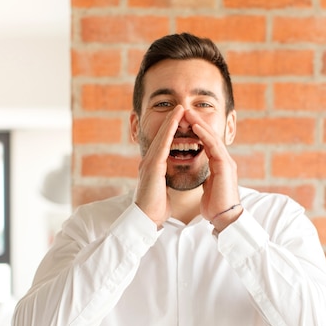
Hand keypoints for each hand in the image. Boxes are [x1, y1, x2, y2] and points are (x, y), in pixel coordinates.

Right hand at [134, 105, 185, 226]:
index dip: (170, 132)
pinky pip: (163, 145)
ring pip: (161, 137)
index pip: (163, 146)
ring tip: (179, 109)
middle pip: (161, 137)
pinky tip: (175, 121)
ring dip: (170, 122)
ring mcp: (149, 163)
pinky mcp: (153, 166)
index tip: (178, 121)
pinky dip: (169, 132)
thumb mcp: (161, 190)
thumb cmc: (155, 208)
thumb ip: (162, 181)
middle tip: (179, 108)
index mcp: (152, 167)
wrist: (146, 218)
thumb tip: (165, 180)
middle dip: (170, 121)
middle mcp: (148, 162)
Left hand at [186, 110, 241, 230]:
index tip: (183, 123)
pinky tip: (195, 125)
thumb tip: (204, 179)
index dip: (196, 132)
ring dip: (200, 123)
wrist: (224, 219)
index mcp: (218, 165)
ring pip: (212, 137)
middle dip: (197, 122)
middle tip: (185, 110)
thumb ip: (208, 180)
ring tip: (188, 113)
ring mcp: (226, 162)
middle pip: (210, 136)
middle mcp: (224, 161)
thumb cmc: (215, 207)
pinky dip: (204, 134)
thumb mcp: (208, 189)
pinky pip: (214, 145)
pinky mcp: (225, 165)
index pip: (206, 143)